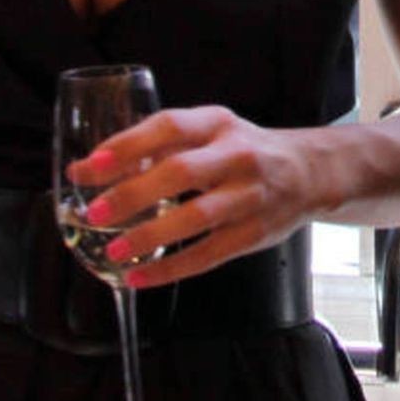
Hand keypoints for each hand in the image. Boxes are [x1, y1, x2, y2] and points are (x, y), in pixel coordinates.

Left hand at [68, 105, 322, 284]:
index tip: (89, 166)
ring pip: (197, 217)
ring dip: (151, 235)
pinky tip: (139, 276)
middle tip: (95, 212)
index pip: (168, 127)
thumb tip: (96, 167)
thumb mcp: (211, 132)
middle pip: (181, 172)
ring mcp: (250, 196)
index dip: (126, 145)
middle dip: (134, 193)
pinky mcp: (255, 233)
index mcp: (217, 124)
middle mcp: (237, 156)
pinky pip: (208, 254)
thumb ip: (162, 146)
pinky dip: (171, 268)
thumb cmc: (244, 151)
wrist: (310, 172)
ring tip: (113, 251)